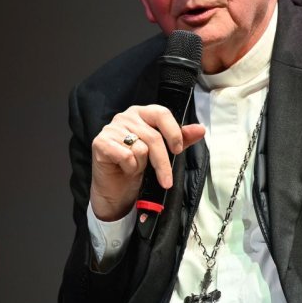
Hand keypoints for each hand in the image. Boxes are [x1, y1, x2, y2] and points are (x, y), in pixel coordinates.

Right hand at [89, 104, 204, 220]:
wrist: (115, 189)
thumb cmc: (137, 167)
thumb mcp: (162, 153)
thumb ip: (180, 139)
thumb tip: (200, 129)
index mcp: (142, 113)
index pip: (161, 113)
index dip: (173, 132)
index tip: (178, 150)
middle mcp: (126, 116)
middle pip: (153, 137)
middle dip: (162, 163)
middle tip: (167, 181)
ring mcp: (111, 128)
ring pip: (140, 149)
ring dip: (141, 166)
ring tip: (135, 168)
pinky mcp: (100, 142)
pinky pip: (126, 156)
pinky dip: (129, 168)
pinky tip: (124, 168)